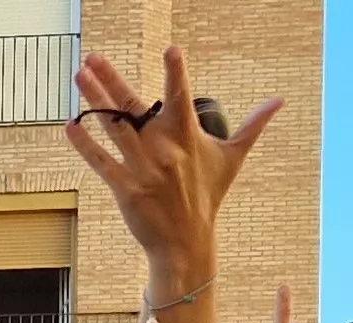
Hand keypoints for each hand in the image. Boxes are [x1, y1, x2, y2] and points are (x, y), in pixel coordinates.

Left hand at [61, 49, 281, 286]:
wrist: (187, 242)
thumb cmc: (208, 195)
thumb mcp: (233, 158)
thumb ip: (254, 125)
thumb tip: (280, 100)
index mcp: (187, 136)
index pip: (182, 97)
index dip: (177, 73)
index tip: (172, 50)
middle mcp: (164, 149)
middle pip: (133, 106)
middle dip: (111, 79)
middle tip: (93, 56)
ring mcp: (143, 169)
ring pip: (113, 127)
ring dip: (94, 100)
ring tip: (78, 75)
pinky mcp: (126, 188)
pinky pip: (101, 162)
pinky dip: (85, 144)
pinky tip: (71, 124)